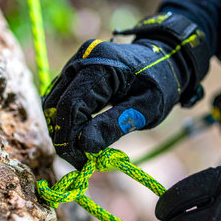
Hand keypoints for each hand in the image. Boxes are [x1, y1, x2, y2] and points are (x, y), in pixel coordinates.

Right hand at [42, 37, 183, 168]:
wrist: (166, 61)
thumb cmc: (160, 85)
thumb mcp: (145, 110)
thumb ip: (114, 125)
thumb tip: (84, 146)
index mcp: (101, 65)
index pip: (70, 106)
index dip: (69, 137)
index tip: (80, 162)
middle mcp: (82, 59)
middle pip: (56, 104)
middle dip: (63, 136)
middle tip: (81, 159)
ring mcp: (76, 61)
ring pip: (54, 101)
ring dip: (63, 128)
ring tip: (83, 148)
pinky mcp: (75, 69)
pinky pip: (61, 96)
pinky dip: (67, 117)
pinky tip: (82, 132)